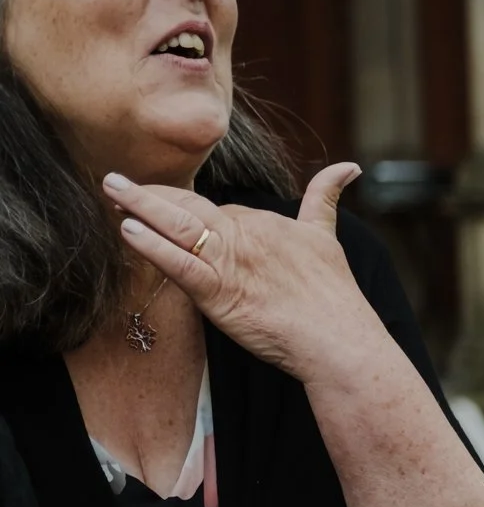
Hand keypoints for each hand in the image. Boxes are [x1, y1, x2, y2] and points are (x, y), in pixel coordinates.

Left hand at [104, 163, 384, 382]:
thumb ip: (325, 200)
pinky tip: (129, 230)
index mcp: (267, 222)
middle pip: (191, 206)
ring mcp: (231, 262)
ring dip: (140, 205)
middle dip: (151, 193)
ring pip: (178, 225)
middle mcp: (246, 234)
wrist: (339, 339)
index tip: (161, 204)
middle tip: (115, 182)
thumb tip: (348, 167)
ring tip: (111, 189)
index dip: (188, 209)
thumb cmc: (335, 297)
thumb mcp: (328, 238)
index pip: (220, 210)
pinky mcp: (218, 292)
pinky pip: (179, 264)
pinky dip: (152, 246)